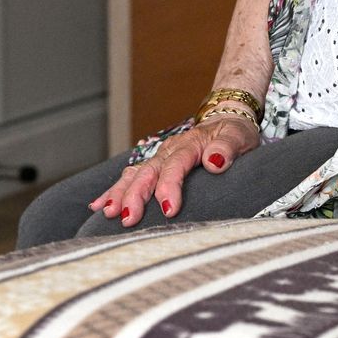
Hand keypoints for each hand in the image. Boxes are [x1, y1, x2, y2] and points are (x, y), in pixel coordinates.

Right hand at [90, 112, 261, 226]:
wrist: (225, 119)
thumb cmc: (233, 133)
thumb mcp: (239, 136)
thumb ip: (227, 147)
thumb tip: (215, 160)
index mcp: (190, 144)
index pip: (176, 166)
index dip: (169, 187)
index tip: (168, 210)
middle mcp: (169, 150)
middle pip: (148, 172)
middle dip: (135, 195)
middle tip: (128, 218)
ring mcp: (160, 157)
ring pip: (134, 175)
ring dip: (120, 194)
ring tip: (109, 213)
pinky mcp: (155, 165)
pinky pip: (130, 176)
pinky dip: (114, 190)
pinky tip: (99, 206)